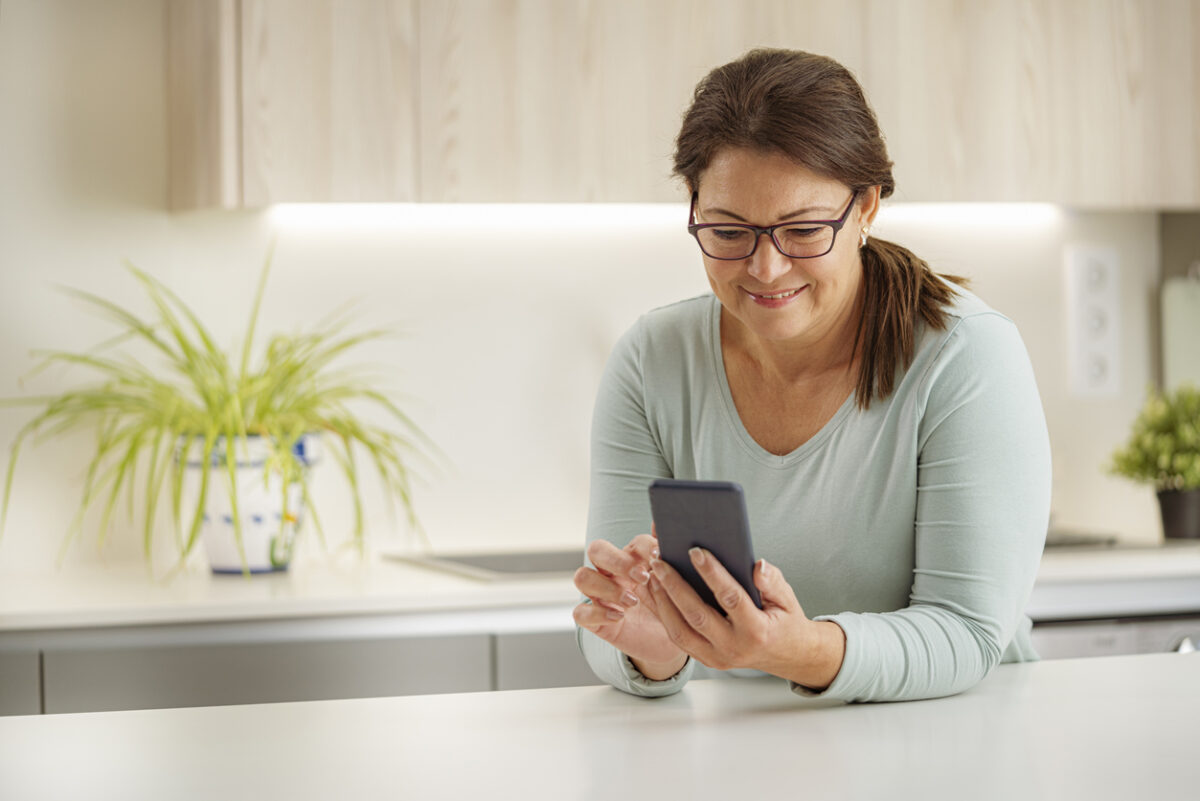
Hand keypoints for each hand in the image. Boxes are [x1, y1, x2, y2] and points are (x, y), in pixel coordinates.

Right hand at [573, 535, 687, 678]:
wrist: (667, 644)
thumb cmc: (668, 608)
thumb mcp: (674, 584)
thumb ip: (670, 556)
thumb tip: (666, 524)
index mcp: (633, 559)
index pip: (630, 541)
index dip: (643, 547)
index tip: (659, 557)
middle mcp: (611, 573)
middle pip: (597, 550)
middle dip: (618, 560)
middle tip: (642, 577)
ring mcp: (599, 595)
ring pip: (582, 577)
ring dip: (606, 587)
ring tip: (632, 601)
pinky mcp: (594, 620)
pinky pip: (580, 613)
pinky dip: (597, 613)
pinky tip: (619, 617)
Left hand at [647, 549, 844, 689]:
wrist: (786, 655)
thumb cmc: (784, 620)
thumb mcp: (787, 598)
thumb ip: (772, 581)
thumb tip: (756, 566)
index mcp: (756, 631)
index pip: (730, 598)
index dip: (712, 573)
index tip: (695, 551)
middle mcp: (734, 648)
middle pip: (697, 615)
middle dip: (675, 586)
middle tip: (660, 560)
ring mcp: (717, 657)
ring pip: (680, 631)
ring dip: (662, 601)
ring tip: (652, 574)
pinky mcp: (706, 659)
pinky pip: (678, 639)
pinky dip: (664, 615)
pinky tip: (656, 593)